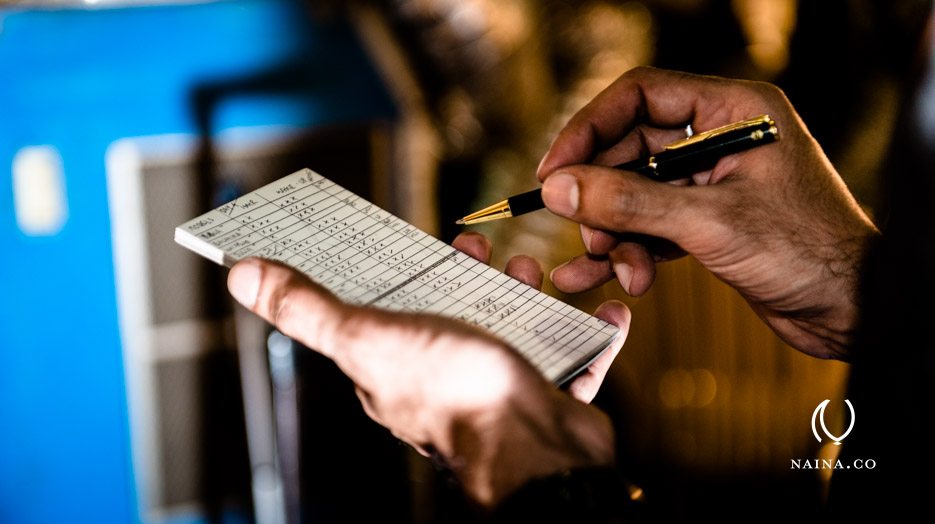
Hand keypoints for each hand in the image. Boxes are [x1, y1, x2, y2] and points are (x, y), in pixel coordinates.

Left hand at [225, 233, 628, 506]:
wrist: (538, 451)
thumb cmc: (454, 395)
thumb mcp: (369, 337)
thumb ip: (310, 308)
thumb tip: (244, 273)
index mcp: (397, 365)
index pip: (384, 310)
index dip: (396, 272)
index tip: (411, 242)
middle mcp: (445, 377)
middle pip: (452, 316)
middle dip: (465, 275)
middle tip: (476, 249)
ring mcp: (498, 388)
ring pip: (511, 330)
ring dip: (521, 295)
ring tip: (530, 270)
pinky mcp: (547, 397)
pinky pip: (572, 358)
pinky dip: (587, 334)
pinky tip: (600, 314)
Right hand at [537, 67, 877, 359]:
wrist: (854, 310)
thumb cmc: (807, 252)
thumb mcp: (709, 222)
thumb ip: (629, 203)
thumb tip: (559, 188)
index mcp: (733, 110)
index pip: (639, 95)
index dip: (589, 128)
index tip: (554, 169)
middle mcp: (719, 138)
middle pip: (630, 148)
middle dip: (601, 193)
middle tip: (581, 228)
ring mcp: (712, 181)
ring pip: (635, 192)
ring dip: (614, 230)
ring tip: (612, 265)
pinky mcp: (707, 221)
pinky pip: (650, 225)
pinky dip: (627, 250)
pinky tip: (600, 277)